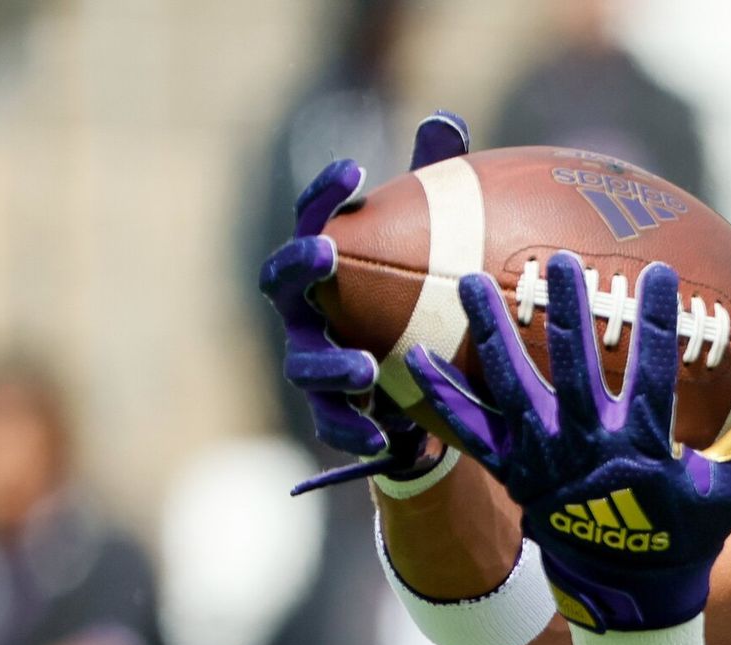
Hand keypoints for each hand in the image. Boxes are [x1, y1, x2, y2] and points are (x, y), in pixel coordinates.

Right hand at [257, 111, 469, 493]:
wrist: (421, 387)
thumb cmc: (420, 301)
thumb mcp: (434, 248)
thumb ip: (435, 190)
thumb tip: (447, 118)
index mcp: (327, 269)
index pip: (314, 220)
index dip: (325, 193)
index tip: (356, 167)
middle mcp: (307, 312)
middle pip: (283, 283)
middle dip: (299, 266)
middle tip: (326, 254)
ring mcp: (311, 363)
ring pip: (304, 364)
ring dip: (331, 365)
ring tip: (365, 368)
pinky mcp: (331, 415)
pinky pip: (334, 426)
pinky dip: (356, 432)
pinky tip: (387, 440)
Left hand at [405, 251, 730, 637]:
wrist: (631, 597)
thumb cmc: (687, 536)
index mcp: (644, 449)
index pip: (655, 373)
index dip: (660, 322)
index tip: (661, 273)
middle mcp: (587, 450)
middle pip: (572, 367)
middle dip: (565, 310)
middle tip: (559, 262)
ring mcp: (543, 462)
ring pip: (513, 388)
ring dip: (492, 333)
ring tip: (475, 282)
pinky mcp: (513, 476)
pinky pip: (471, 434)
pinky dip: (444, 399)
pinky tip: (416, 360)